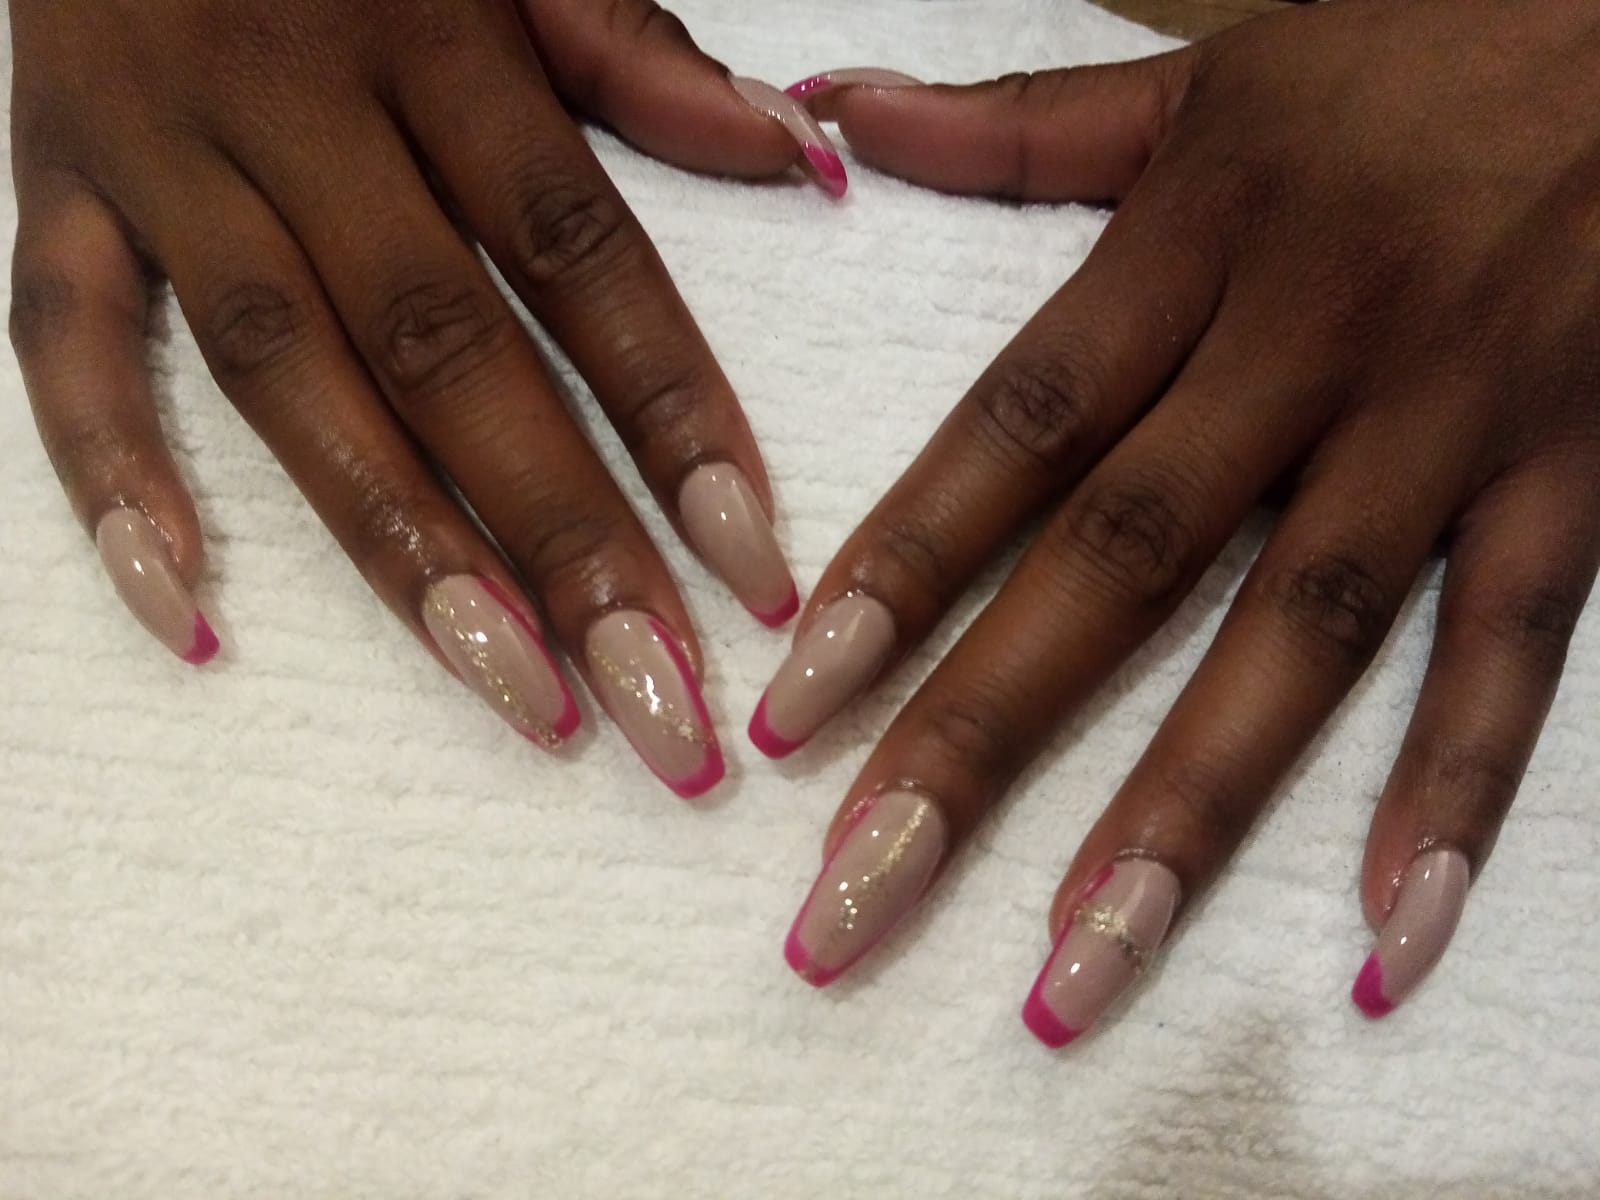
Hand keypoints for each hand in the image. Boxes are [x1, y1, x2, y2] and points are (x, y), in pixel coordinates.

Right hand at [9, 0, 843, 796]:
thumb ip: (639, 53)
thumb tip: (802, 158)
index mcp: (431, 31)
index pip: (580, 256)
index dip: (673, 416)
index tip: (753, 569)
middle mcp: (293, 102)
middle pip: (445, 350)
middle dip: (563, 538)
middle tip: (656, 704)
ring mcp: (156, 150)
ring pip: (281, 377)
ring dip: (398, 550)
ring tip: (511, 692)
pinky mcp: (47, 179)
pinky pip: (57, 341)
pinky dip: (109, 481)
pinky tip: (186, 615)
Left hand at [762, 0, 1599, 1034]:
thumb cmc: (1418, 56)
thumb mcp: (1205, 82)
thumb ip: (1015, 127)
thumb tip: (824, 112)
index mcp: (1194, 246)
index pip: (1013, 436)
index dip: (897, 576)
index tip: (794, 714)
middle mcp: (1305, 349)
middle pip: (1119, 569)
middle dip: (979, 741)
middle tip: (858, 894)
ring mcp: (1445, 427)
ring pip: (1298, 641)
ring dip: (1182, 815)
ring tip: (1075, 968)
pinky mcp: (1572, 480)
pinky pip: (1513, 654)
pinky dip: (1453, 794)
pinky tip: (1380, 939)